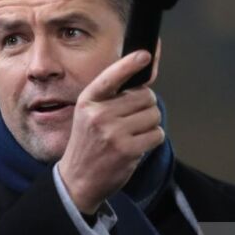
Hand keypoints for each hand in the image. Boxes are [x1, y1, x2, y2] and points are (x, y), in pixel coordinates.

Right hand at [58, 51, 164, 213]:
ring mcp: (113, 132)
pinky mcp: (128, 150)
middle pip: (145, 96)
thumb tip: (143, 77)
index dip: (130, 63)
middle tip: (131, 120)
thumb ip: (112, 97)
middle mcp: (99, 114)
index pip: (112, 76)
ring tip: (132, 134)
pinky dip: (152, 139)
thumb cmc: (88, 144)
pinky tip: (137, 145)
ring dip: (149, 124)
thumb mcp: (89, 114)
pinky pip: (156, 134)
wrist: (77, 180)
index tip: (145, 54)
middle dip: (145, 106)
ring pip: (153, 114)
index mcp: (88, 100)